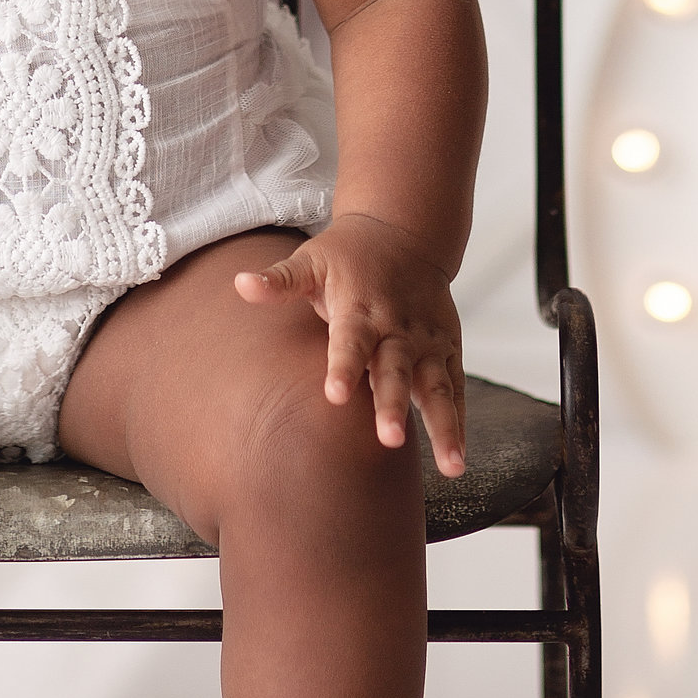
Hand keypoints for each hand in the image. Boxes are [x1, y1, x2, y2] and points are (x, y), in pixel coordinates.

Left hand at [234, 214, 466, 474]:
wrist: (404, 232)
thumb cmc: (346, 255)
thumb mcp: (311, 261)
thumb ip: (279, 280)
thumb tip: (240, 284)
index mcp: (359, 309)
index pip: (349, 341)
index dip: (343, 368)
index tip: (335, 396)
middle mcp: (397, 328)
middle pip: (394, 370)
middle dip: (393, 405)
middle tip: (390, 440)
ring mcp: (426, 341)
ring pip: (436, 387)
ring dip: (443, 426)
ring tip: (451, 466)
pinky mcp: (447, 349)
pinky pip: (454, 389)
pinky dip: (457, 421)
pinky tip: (457, 459)